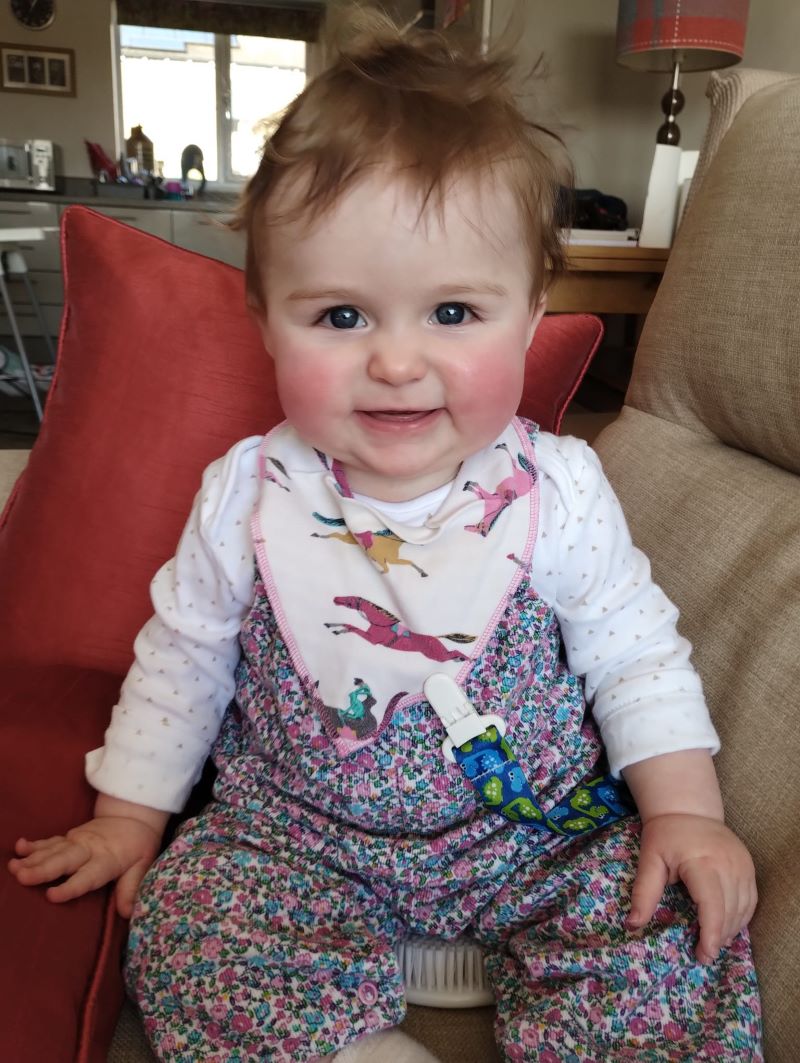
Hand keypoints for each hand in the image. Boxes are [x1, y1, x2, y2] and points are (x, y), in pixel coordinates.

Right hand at [8, 815, 161, 918]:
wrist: (133, 815)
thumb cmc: (138, 845)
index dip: (70, 887)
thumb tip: (128, 913)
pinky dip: (34, 845)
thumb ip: (131, 887)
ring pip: (53, 851)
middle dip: (42, 870)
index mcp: (107, 860)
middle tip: (22, 877)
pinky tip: (19, 847)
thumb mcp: (143, 864)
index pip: (88, 876)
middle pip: (64, 861)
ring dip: (32, 859)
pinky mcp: (69, 837)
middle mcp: (88, 850)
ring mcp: (77, 841)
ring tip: (13, 868)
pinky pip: (50, 842)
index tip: (52, 896)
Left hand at [626, 813, 756, 964]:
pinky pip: (751, 899)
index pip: (712, 905)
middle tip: (703, 954)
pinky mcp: (749, 866)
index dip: (710, 933)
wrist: (687, 809)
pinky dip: (741, 917)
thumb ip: (644, 893)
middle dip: (718, 937)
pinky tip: (727, 927)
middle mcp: (728, 864)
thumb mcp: (649, 860)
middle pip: (729, 911)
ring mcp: (742, 864)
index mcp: (702, 862)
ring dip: (731, 930)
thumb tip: (632, 925)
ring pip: (743, 908)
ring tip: (713, 943)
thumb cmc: (665, 835)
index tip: (703, 954)